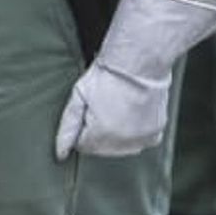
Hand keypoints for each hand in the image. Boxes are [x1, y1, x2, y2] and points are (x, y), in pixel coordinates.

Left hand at [55, 0, 215, 159]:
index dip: (83, 126)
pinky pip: (141, 141)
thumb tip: (60, 153)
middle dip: (100, 131)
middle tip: (105, 104)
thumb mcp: (80, 96)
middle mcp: (123, 143)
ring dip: (118, 133)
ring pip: (122, 146)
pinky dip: (137, 132)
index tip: (90, 107)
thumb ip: (68, 128)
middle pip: (102, 148)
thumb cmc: (109, 74)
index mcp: (101, 135)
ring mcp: (141, 139)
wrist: (140, 61)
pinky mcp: (155, 133)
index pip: (83, 145)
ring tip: (120, 107)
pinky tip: (133, 112)